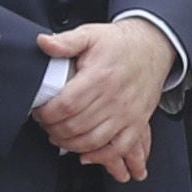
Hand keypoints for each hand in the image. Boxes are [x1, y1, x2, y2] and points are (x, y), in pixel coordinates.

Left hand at [36, 16, 178, 169]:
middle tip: (46, 125)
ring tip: (59, 137)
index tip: (39, 112)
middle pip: (76, 125)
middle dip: (54, 129)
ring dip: (70, 144)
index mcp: (100, 76)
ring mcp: (127, 113)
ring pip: (93, 140)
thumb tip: (43, 43)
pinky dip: (100, 156)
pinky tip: (85, 154)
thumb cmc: (119, 44)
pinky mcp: (137, 122)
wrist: (152, 48)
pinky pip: (118, 148)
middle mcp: (114, 98)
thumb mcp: (90, 34)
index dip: (47, 113)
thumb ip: (65, 41)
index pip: (66, 104)